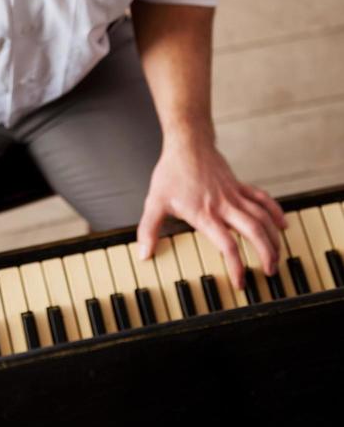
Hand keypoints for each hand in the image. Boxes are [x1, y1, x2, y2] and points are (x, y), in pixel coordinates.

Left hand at [137, 132, 288, 291]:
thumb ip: (149, 229)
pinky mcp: (240, 185)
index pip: (227, 245)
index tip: (240, 282)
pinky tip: (282, 225)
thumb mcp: (155, 202)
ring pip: (262, 217)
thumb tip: (144, 253)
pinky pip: (263, 199)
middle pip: (254, 231)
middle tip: (270, 272)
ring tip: (278, 256)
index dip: (236, 266)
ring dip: (273, 237)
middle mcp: (224, 205)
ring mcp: (234, 195)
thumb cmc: (172, 171)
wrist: (187, 144)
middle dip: (266, 254)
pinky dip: (275, 212)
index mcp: (205, 214)